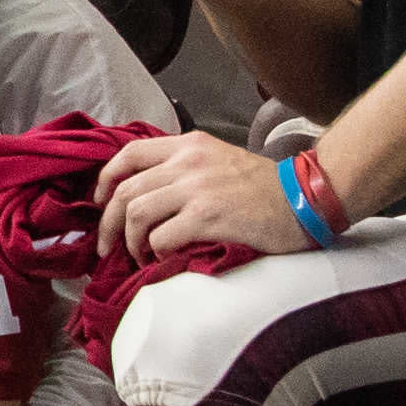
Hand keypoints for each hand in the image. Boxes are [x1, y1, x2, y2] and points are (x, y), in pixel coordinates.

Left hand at [94, 127, 307, 260]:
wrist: (306, 198)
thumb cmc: (265, 187)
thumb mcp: (219, 160)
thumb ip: (184, 168)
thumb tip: (147, 193)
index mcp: (188, 145)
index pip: (128, 153)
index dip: (105, 180)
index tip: (99, 203)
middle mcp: (188, 161)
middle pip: (125, 190)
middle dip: (108, 223)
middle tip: (107, 247)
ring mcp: (197, 188)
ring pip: (136, 214)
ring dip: (130, 242)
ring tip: (138, 257)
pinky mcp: (209, 217)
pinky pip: (161, 237)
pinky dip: (154, 252)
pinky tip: (162, 259)